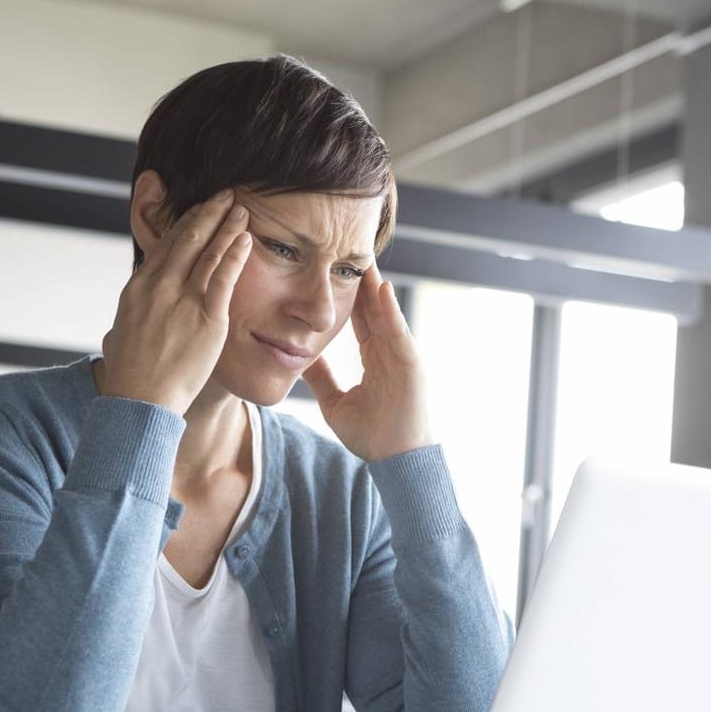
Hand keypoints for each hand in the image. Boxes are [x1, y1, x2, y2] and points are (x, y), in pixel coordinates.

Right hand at [97, 190, 251, 414]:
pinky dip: (235, 254)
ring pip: (207, 251)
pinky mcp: (207, 318)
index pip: (164, 246)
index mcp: (137, 288)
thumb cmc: (131, 377)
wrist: (139, 401)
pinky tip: (246, 238)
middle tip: (225, 195)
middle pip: (186, 239)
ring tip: (241, 209)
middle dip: (208, 213)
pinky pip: (224, 277)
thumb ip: (130, 321)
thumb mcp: (121, 336)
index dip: (185, 223)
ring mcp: (182, 300)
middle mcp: (158, 287)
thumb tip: (120, 328)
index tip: (199, 210)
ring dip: (226, 226)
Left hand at [300, 266, 434, 462]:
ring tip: (363, 257)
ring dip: (375, 286)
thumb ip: (321, 378)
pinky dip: (390, 310)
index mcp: (375, 359)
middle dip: (362, 280)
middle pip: (373, 308)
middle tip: (348, 250)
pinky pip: (398, 331)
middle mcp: (389, 352)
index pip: (360, 319)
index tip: (334, 272)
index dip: (349, 296)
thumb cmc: (372, 436)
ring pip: (386, 313)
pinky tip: (380, 288)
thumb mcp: (335, 402)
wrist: (396, 461)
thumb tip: (300, 359)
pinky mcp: (411, 364)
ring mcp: (401, 356)